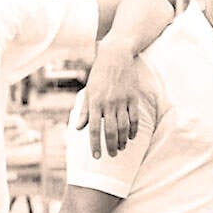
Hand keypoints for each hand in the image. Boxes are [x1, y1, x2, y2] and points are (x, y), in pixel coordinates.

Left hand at [76, 41, 139, 158]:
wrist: (116, 57)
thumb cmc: (99, 75)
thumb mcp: (88, 91)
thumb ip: (84, 110)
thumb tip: (79, 128)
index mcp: (95, 102)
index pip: (94, 128)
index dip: (95, 144)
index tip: (96, 156)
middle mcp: (109, 103)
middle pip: (111, 130)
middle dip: (111, 146)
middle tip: (111, 155)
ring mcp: (122, 101)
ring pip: (124, 127)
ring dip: (122, 140)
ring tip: (120, 148)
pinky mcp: (133, 98)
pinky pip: (134, 118)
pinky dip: (133, 130)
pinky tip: (131, 137)